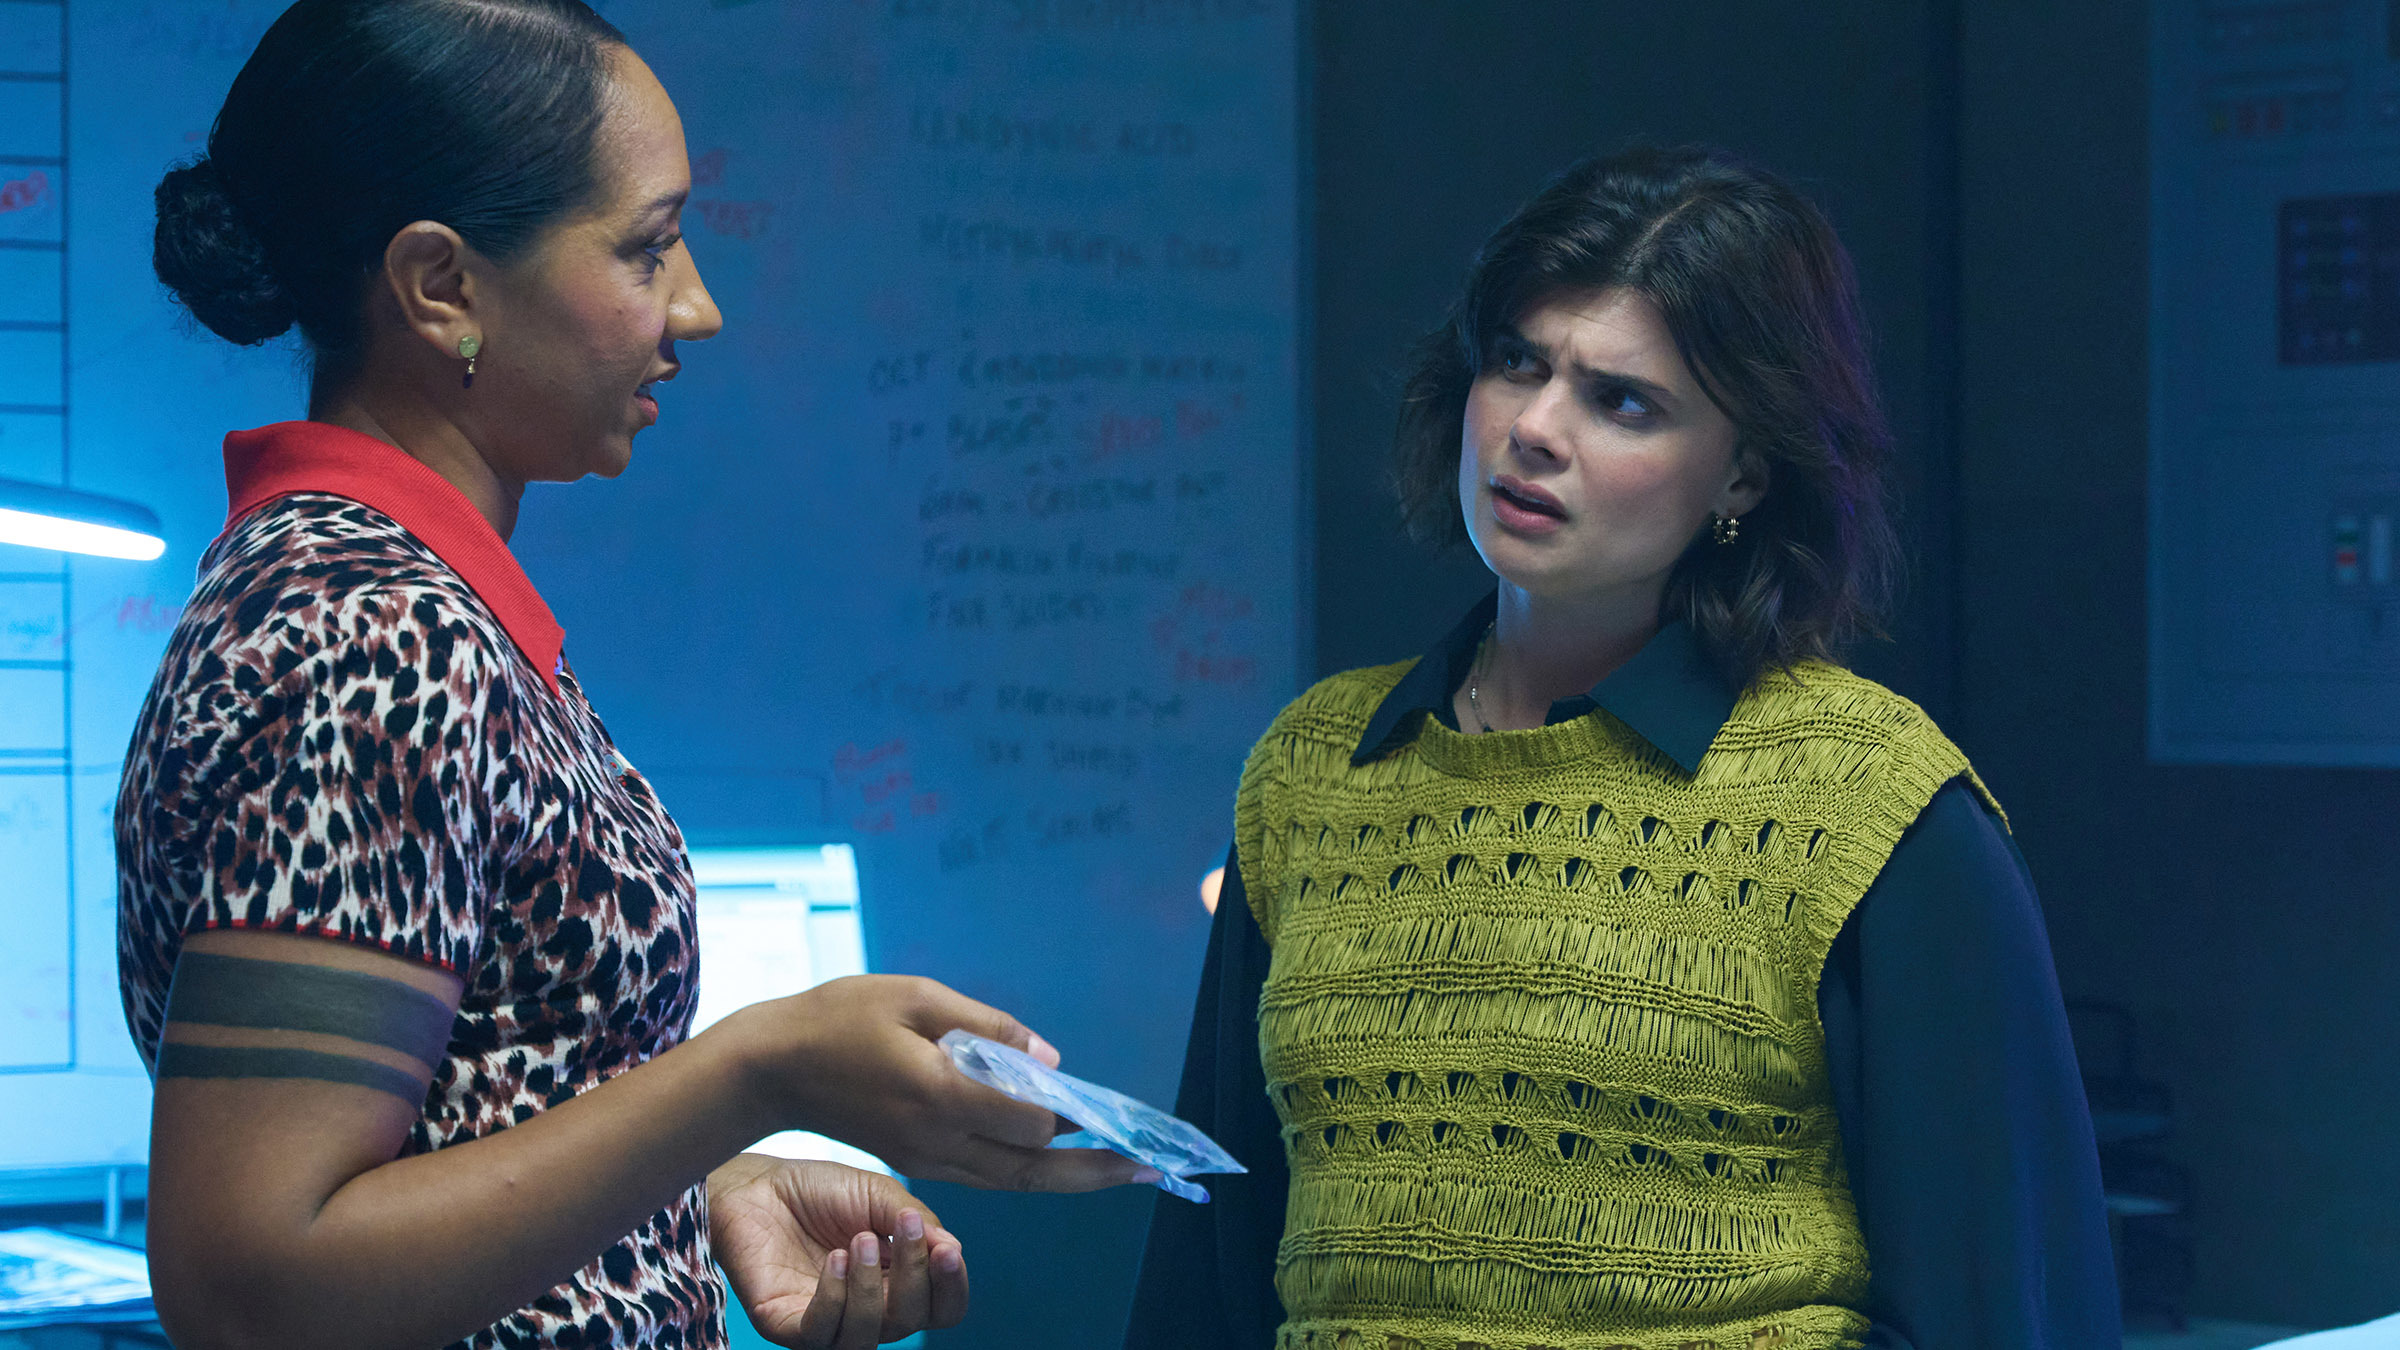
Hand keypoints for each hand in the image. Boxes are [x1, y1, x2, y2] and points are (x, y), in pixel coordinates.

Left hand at [708, 1154, 961, 1347]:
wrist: (757, 1184)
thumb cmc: (820, 1191)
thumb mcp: (879, 1195)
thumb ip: (917, 1223)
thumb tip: (953, 1250)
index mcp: (898, 1282)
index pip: (941, 1308)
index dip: (951, 1287)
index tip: (947, 1250)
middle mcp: (868, 1310)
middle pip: (910, 1322)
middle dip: (914, 1277)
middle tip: (903, 1227)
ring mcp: (827, 1322)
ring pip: (866, 1338)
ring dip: (870, 1289)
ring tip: (858, 1241)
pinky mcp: (786, 1324)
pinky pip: (820, 1332)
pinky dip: (833, 1298)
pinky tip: (833, 1259)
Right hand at [710, 975, 1155, 1192]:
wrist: (772, 1068)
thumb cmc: (841, 1016)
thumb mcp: (916, 995)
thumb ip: (986, 1026)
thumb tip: (1049, 1058)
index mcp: (939, 1096)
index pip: (1027, 1120)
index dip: (1071, 1112)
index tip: (1110, 1103)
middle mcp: (938, 1140)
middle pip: (1031, 1170)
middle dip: (1095, 1171)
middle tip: (1150, 1169)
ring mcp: (926, 1159)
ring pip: (1012, 1181)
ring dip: (1068, 1178)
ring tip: (1120, 1169)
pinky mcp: (917, 1162)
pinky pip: (987, 1174)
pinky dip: (1029, 1166)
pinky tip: (1058, 1151)